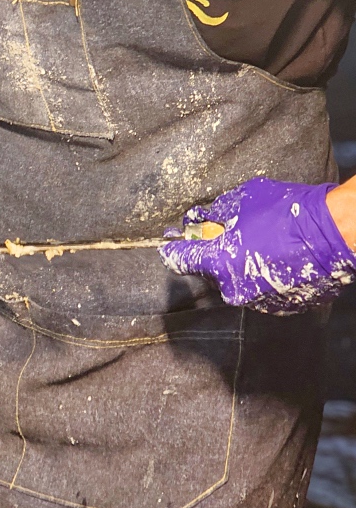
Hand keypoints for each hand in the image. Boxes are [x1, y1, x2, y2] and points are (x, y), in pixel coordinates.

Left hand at [160, 178, 355, 314]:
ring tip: (260, 246)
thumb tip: (200, 217)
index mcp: (217, 263)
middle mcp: (233, 288)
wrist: (336, 233)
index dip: (173, 249)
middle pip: (210, 273)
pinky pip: (262, 291)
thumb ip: (215, 211)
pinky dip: (263, 278)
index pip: (179, 261)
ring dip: (241, 267)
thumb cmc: (288, 212)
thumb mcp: (244, 200)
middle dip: (214, 255)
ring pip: (237, 283)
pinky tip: (277, 259)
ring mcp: (258, 301)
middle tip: (226, 237)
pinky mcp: (281, 307)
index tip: (171, 243)